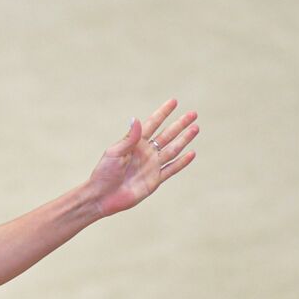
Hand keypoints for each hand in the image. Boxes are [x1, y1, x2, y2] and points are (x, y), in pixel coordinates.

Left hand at [86, 98, 198, 217]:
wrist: (102, 196)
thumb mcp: (115, 152)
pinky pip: (171, 169)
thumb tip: (136, 119)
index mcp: (135, 143)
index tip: (174, 101)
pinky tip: (191, 153)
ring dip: (184, 139)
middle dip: (180, 124)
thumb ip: (129, 138)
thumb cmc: (104, 172)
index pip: (153, 124)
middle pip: (167, 135)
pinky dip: (182, 162)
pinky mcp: (155, 180)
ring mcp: (152, 166)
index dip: (163, 112)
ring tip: (196, 128)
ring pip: (173, 149)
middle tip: (193, 113)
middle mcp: (146, 152)